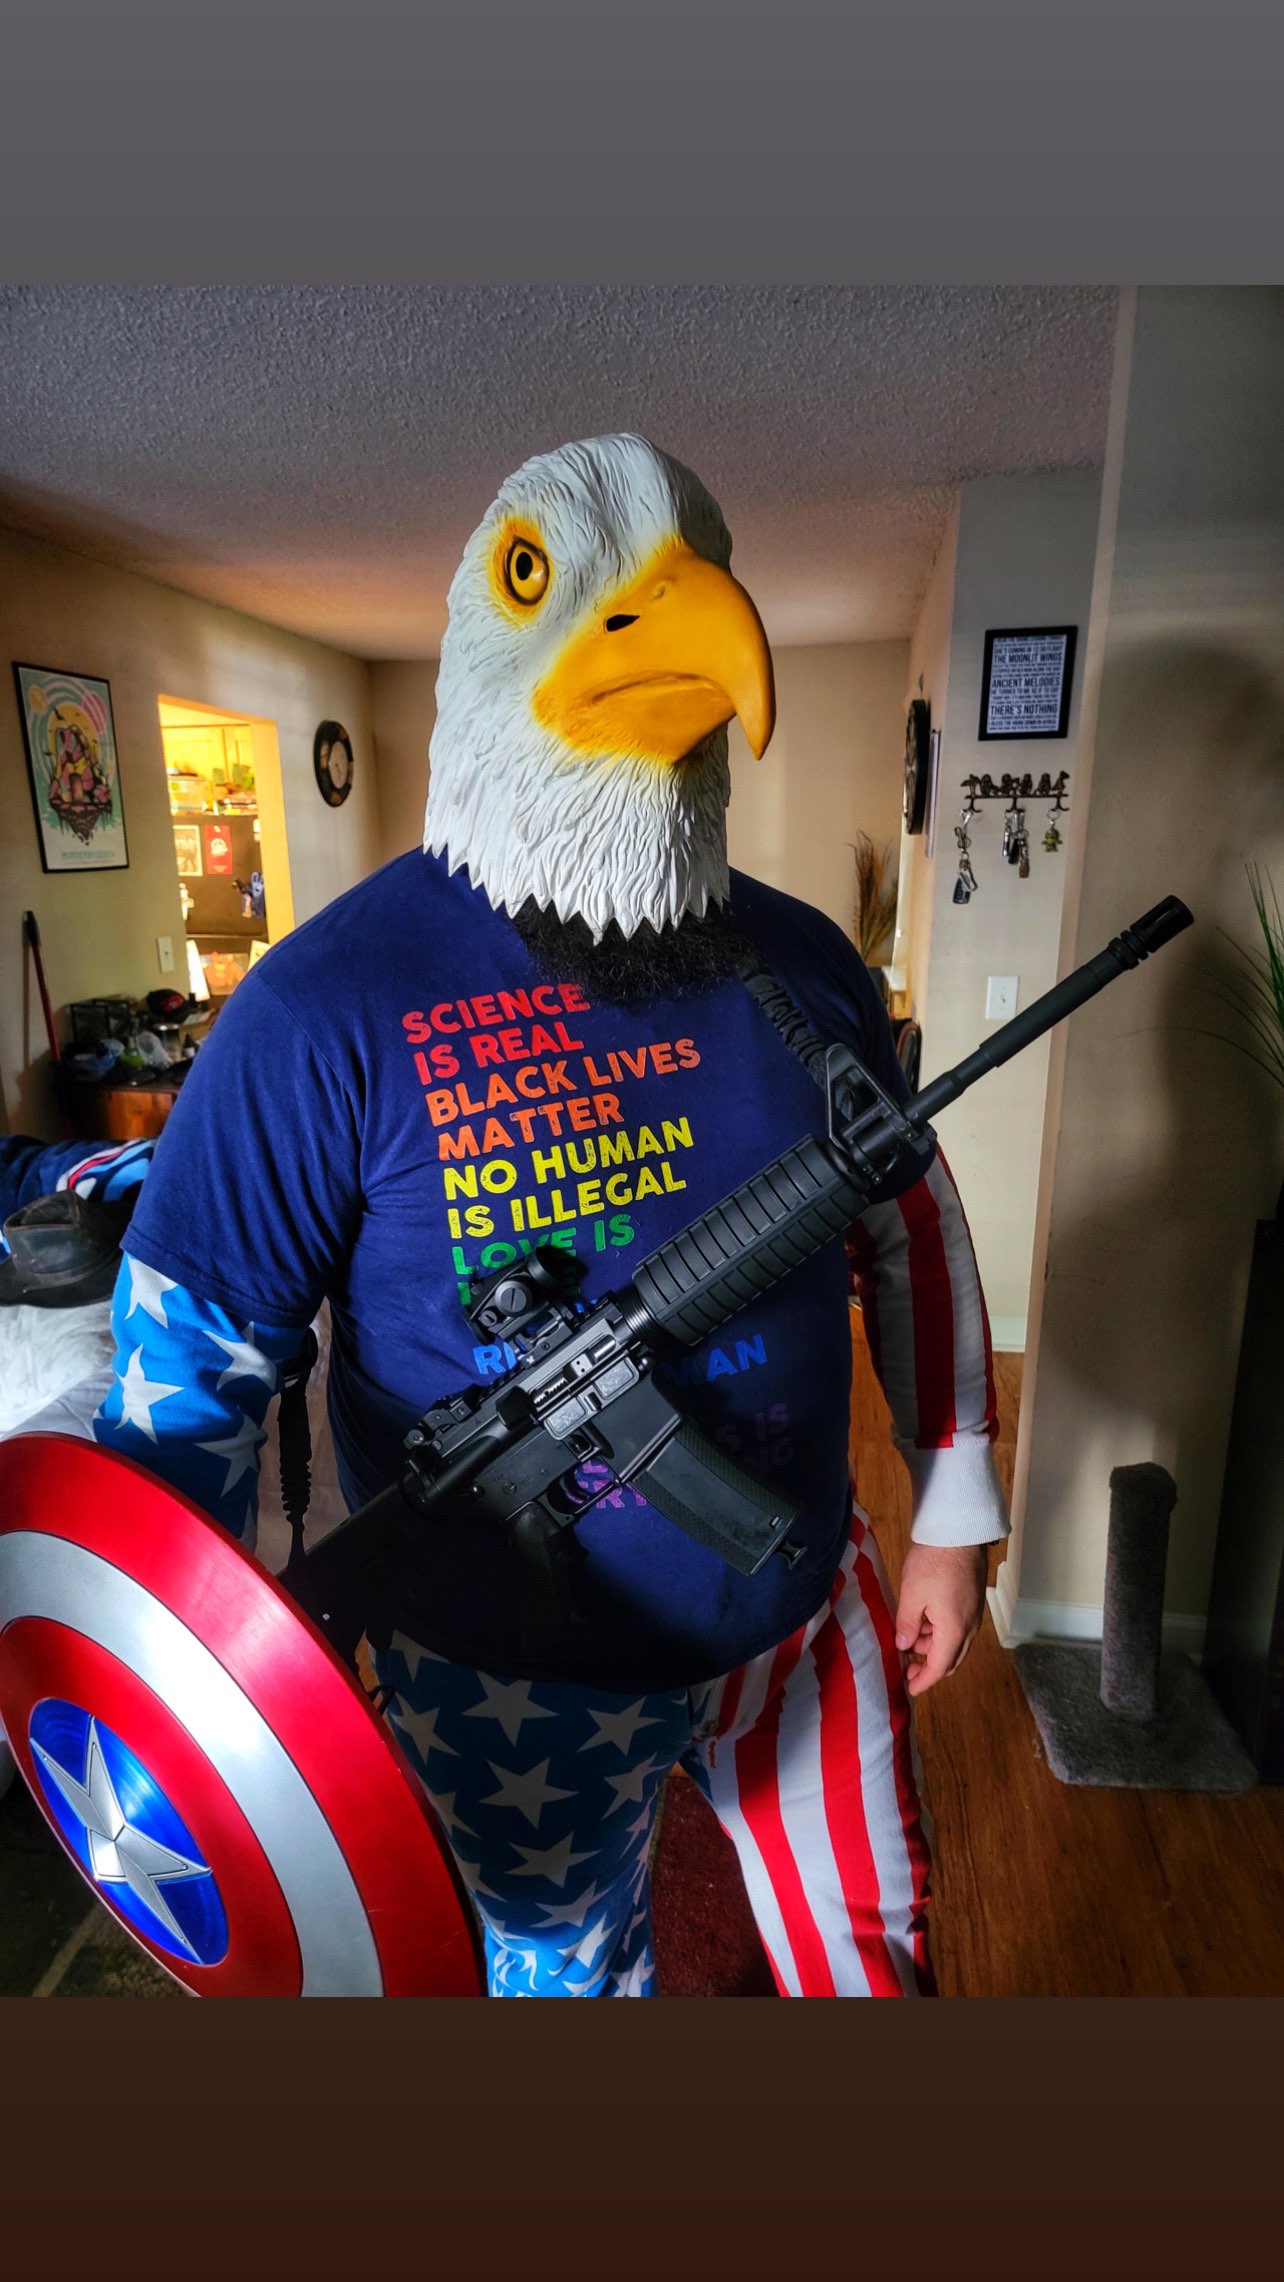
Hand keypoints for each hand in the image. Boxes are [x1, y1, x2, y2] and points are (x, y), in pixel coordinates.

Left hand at [893, 1542, 988, 1698]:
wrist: (959, 1533)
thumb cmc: (933, 1563)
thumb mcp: (911, 1595)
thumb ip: (907, 1625)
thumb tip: (903, 1646)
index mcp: (954, 1630)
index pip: (940, 1667)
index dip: (924, 1680)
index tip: (910, 1688)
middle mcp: (969, 1627)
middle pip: (952, 1659)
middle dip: (930, 1667)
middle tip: (908, 1668)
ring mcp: (974, 1613)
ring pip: (956, 1643)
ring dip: (934, 1647)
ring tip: (910, 1639)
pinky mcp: (974, 1600)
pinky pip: (959, 1627)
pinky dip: (942, 1633)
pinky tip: (924, 1621)